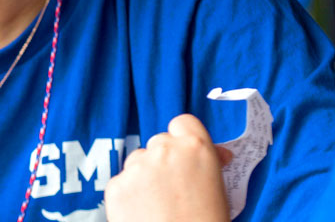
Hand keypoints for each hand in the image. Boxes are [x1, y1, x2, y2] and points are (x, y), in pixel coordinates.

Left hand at [104, 114, 231, 221]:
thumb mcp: (218, 189)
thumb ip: (209, 163)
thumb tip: (217, 153)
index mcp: (196, 147)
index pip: (182, 123)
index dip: (182, 138)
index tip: (184, 155)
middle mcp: (165, 150)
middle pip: (158, 142)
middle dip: (163, 160)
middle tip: (172, 188)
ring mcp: (138, 167)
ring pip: (137, 161)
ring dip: (145, 176)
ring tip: (157, 205)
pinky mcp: (116, 186)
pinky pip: (122, 182)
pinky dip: (129, 195)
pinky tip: (143, 213)